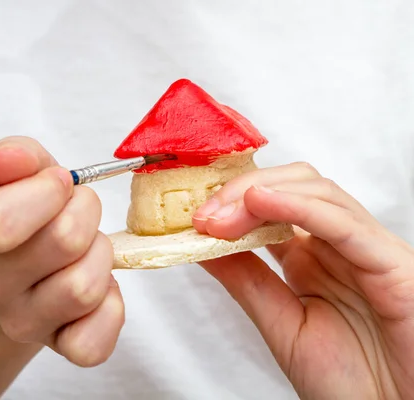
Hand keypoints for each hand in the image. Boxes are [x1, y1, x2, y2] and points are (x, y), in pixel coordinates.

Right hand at [0, 137, 123, 366]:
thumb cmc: (15, 209)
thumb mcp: (5, 174)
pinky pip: (94, 343)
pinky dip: (110, 308)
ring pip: (84, 288)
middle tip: (76, 209)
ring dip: (100, 253)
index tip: (58, 180)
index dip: (47, 190)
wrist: (10, 267)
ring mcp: (21, 324)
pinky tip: (97, 286)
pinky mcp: (59, 347)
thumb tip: (15, 159)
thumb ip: (11, 157)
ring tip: (84, 246)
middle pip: (63, 243)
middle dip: (85, 211)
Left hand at [192, 162, 413, 398]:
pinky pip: (344, 224)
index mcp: (312, 257)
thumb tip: (200, 243)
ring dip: (260, 193)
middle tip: (202, 214)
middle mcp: (338, 245)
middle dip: (240, 191)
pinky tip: (260, 200)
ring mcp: (366, 249)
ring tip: (219, 214)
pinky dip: (299, 206)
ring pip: (317, 191)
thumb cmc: (350, 381)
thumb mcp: (280, 323)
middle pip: (293, 185)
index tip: (192, 216)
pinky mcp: (394, 264)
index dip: (229, 200)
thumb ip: (245, 279)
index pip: (271, 203)